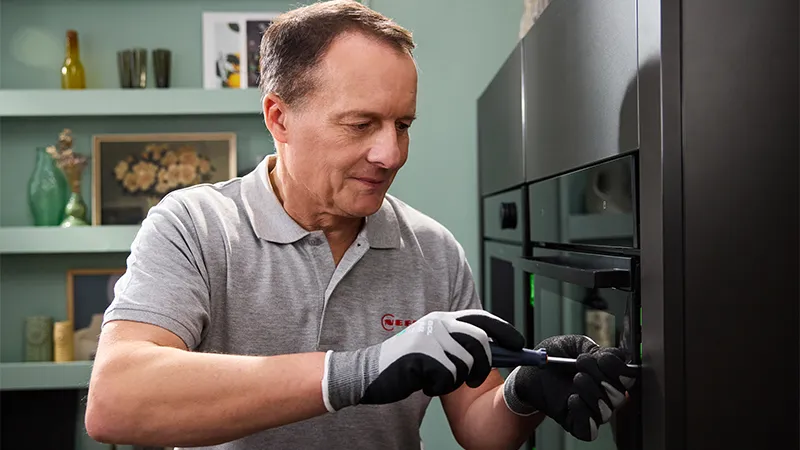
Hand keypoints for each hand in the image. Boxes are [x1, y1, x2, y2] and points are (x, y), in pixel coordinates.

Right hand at [323, 309, 524, 411]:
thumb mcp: (432, 346)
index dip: (505, 331)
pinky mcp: (422, 357)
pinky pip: (448, 378)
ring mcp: (430, 339)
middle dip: (484, 365)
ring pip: (466, 364)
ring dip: (456, 381)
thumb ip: (456, 343)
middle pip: (480, 341)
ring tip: (437, 380)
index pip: (482, 318)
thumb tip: (493, 352)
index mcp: (442, 319)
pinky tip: (424, 384)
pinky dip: (439, 388)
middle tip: (475, 379)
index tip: (520, 344)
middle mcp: (438, 323)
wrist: (366, 373)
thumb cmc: (403, 364)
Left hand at [502, 335, 636, 440]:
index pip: (629, 376)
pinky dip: (583, 414)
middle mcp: (605, 394)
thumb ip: (593, 348)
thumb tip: (609, 358)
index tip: (601, 357)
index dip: (618, 368)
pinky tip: (572, 399)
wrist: (530, 369)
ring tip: (576, 379)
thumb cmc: (553, 356)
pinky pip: (589, 430)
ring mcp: (592, 410)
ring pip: (606, 412)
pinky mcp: (577, 423)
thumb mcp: (574, 344)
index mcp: (608, 373)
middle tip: (581, 363)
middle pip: (620, 395)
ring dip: (591, 392)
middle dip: (601, 377)